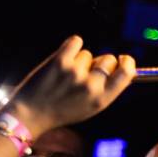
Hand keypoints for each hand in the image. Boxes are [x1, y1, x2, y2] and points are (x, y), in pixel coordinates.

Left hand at [6, 37, 135, 135]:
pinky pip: (75, 42)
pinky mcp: (59, 61)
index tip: (123, 59)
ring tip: (63, 75)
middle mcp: (91, 86)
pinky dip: (71, 46)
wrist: (30, 115)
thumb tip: (118, 68)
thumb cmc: (61, 111)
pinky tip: (62, 58)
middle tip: (83, 73)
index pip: (126, 73)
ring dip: (78, 60)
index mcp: (101, 99)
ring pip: (87, 54)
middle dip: (98, 62)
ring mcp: (75, 72)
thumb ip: (105, 90)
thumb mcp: (90, 108)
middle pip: (108, 59)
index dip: (127, 62)